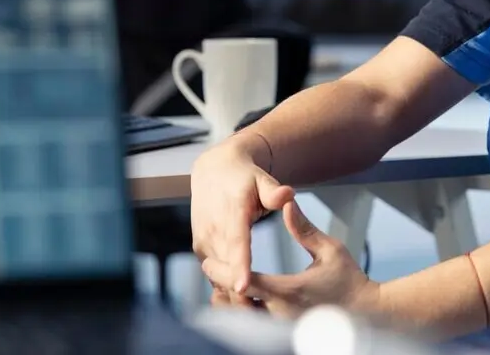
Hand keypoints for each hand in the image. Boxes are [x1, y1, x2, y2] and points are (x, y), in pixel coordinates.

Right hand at [190, 138, 295, 306]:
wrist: (213, 172)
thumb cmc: (244, 179)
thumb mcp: (262, 180)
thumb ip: (274, 192)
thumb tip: (288, 195)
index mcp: (232, 213)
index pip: (236, 243)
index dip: (239, 266)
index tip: (244, 287)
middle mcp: (214, 229)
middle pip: (226, 267)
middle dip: (240, 293)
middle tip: (261, 317)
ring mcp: (205, 240)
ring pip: (218, 275)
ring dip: (232, 295)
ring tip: (254, 317)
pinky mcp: (201, 249)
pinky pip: (214, 274)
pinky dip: (225, 287)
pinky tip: (242, 303)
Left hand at [205, 200, 380, 320]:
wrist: (370, 315)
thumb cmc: (351, 281)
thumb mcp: (331, 250)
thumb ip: (305, 229)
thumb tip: (287, 204)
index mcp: (287, 292)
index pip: (241, 283)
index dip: (220, 273)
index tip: (208, 262)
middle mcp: (280, 315)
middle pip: (234, 307)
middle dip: (219, 289)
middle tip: (211, 270)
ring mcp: (283, 329)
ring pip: (242, 321)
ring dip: (229, 304)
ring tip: (221, 286)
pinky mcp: (286, 335)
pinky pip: (255, 329)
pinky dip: (243, 315)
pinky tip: (242, 301)